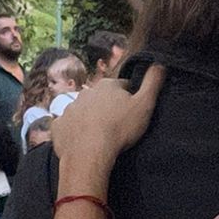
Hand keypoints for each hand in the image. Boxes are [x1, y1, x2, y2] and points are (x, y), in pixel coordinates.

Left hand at [52, 63, 163, 184]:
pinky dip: (73, 131)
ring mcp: (70, 108)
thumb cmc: (119, 129)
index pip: (123, 87)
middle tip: (117, 126)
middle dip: (108, 108)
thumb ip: (153, 83)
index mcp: (108, 85)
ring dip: (90, 119)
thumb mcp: (144, 105)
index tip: (132, 112)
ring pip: (83, 111)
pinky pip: (67, 126)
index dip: (130, 98)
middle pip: (101, 98)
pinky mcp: (58, 126)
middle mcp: (86, 92)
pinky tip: (81, 142)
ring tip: (99, 136)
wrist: (88, 153)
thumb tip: (159, 64)